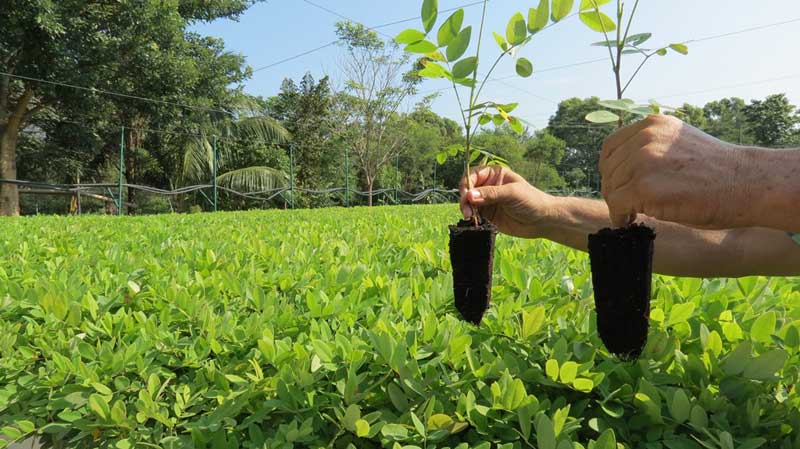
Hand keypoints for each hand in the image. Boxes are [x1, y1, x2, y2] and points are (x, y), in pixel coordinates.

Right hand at [460, 166, 555, 237]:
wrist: (543, 221)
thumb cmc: (532, 201)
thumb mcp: (512, 193)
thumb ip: (491, 194)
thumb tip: (469, 195)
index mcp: (495, 174)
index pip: (473, 175)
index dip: (467, 184)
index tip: (467, 196)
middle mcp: (489, 186)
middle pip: (468, 189)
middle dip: (465, 199)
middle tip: (468, 211)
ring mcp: (487, 201)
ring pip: (469, 203)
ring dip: (466, 210)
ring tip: (470, 218)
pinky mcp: (488, 215)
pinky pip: (474, 215)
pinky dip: (471, 218)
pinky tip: (474, 222)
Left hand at [600, 115, 747, 228]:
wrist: (748, 183)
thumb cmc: (719, 171)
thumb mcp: (680, 145)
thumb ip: (652, 149)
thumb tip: (624, 168)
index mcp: (653, 125)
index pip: (611, 146)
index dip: (609, 169)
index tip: (616, 184)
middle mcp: (645, 138)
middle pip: (608, 169)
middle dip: (614, 189)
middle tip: (625, 206)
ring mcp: (644, 161)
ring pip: (611, 188)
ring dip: (618, 205)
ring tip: (631, 214)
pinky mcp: (645, 187)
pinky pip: (617, 205)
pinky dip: (620, 217)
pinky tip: (631, 221)